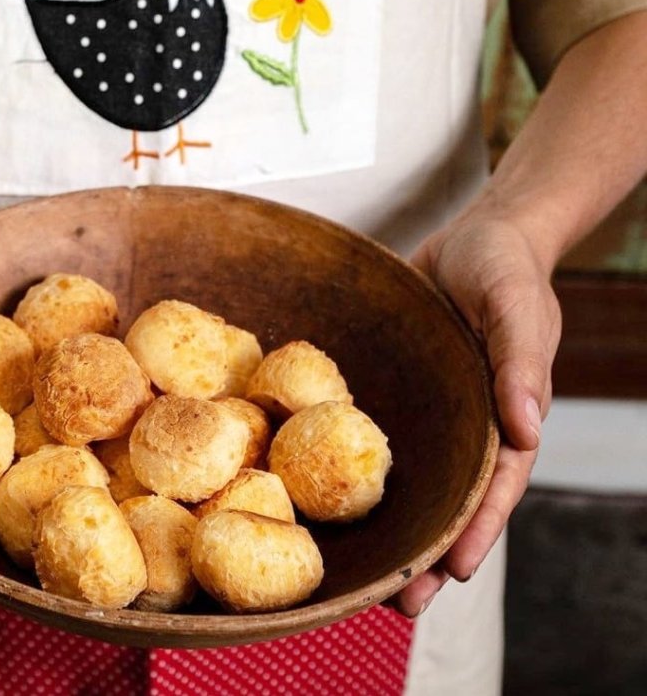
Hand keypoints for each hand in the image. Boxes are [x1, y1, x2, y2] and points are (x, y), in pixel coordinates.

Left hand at [387, 209, 560, 617]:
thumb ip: (523, 363)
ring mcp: (425, 411)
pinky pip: (366, 431)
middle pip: (444, 500)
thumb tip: (526, 427)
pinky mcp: (390, 389)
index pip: (492, 488)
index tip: (454, 576)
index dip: (475, 532)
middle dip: (424, 553)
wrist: (470, 238)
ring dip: (383, 524)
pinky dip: (347, 463)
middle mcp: (462, 425)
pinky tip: (316, 490)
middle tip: (395, 606)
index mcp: (502, 417)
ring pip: (403, 478)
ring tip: (354, 574)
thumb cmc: (505, 270)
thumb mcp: (517, 307)